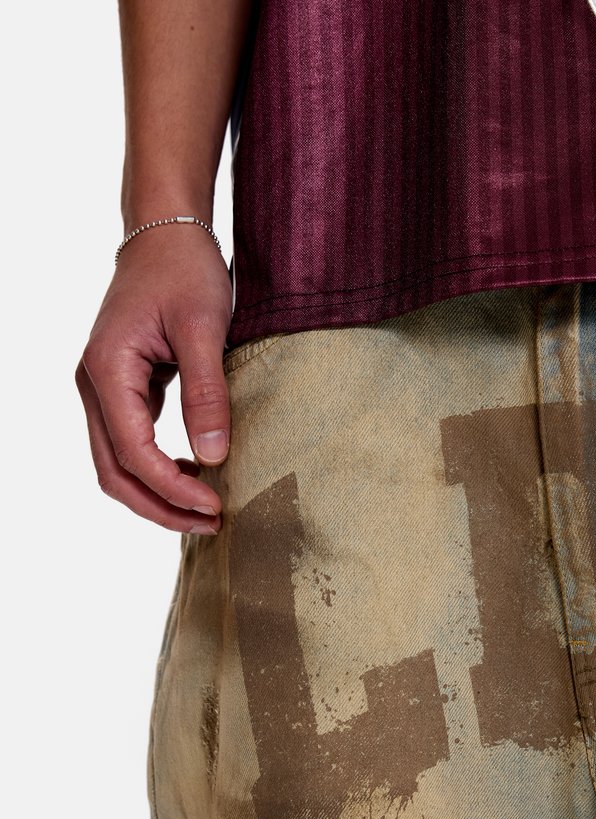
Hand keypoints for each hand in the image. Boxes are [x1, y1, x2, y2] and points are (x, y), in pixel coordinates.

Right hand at [75, 225, 233, 533]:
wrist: (167, 233)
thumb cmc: (185, 270)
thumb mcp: (205, 328)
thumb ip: (207, 393)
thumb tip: (213, 456)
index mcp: (107, 370)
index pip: (132, 453)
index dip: (172, 488)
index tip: (215, 506)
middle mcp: (95, 385)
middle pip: (114, 472)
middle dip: (160, 506)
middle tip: (211, 523)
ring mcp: (104, 389)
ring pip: (118, 464)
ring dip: (158, 492)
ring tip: (206, 509)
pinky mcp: (121, 389)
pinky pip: (131, 443)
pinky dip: (158, 468)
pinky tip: (195, 473)